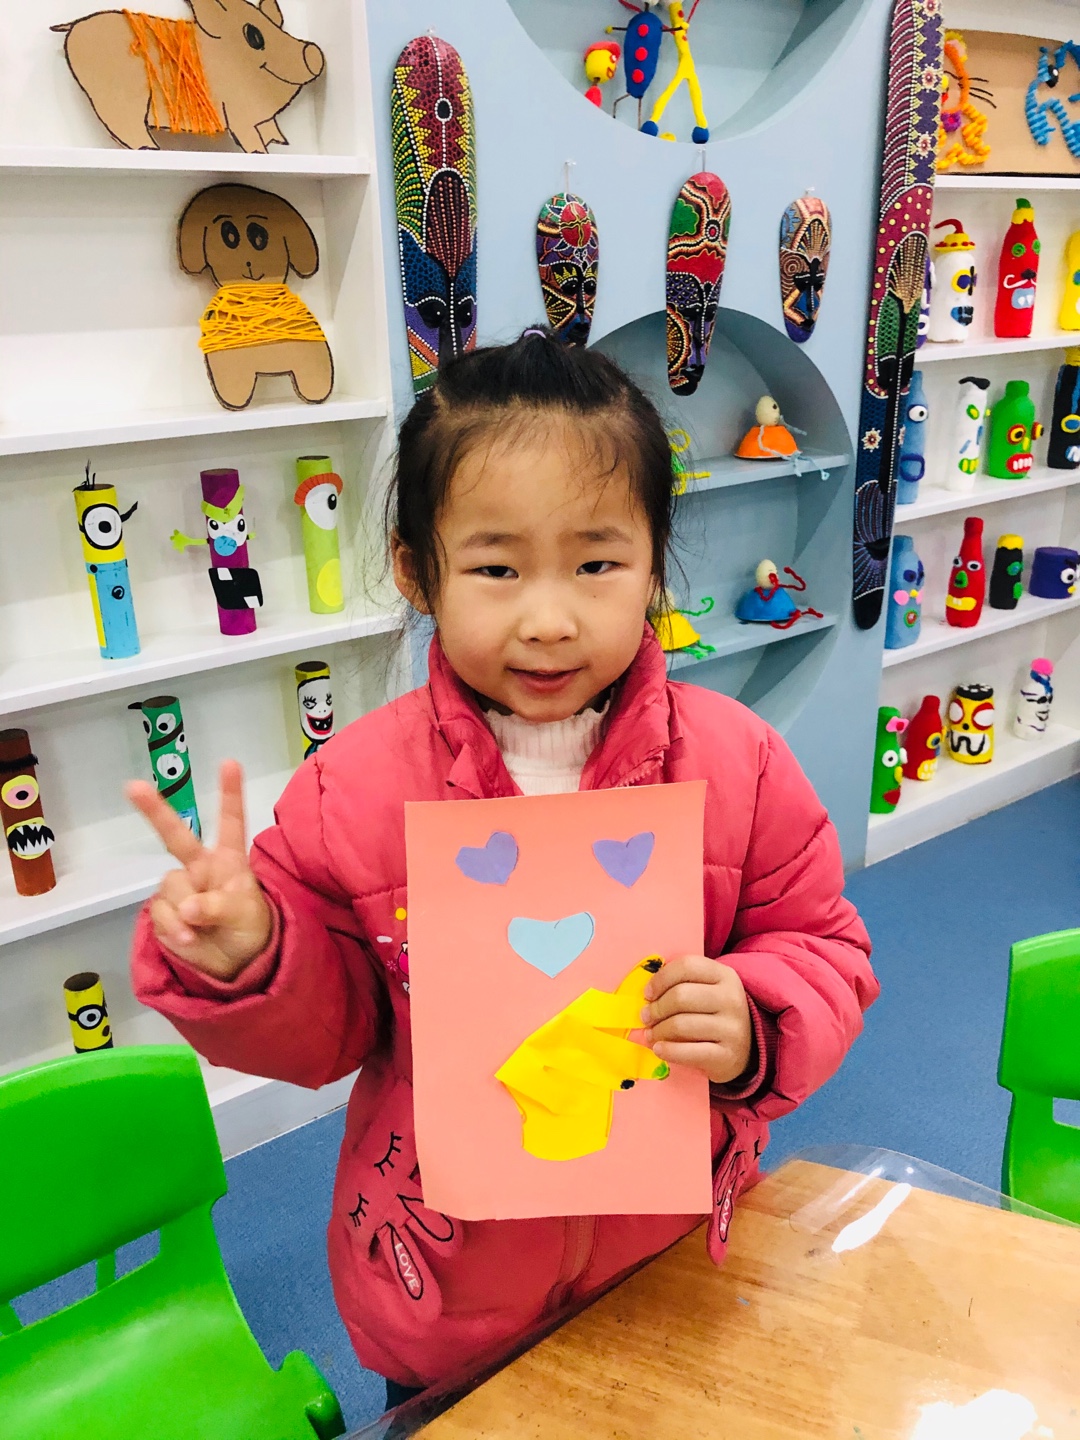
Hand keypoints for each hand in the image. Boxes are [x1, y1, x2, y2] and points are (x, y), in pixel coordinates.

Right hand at [126, 760, 272, 980]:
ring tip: (200, 930)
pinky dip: (173, 929)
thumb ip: (219, 906)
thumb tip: (187, 906)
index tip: (229, 762)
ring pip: (169, 886)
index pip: (230, 822)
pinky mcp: (163, 912)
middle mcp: (200, 867)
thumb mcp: (245, 915)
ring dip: (182, 911)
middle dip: (154, 811)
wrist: (235, 965)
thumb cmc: (249, 928)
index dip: (230, 793)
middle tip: (133, 787)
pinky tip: (188, 940)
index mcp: (228, 860)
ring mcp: (180, 889)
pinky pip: (160, 913)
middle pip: (175, 836)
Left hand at [640, 956, 752, 1085]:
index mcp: (725, 976)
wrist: (748, 1047)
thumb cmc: (716, 1014)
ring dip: (658, 1031)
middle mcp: (731, 999)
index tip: (648, 993)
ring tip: (651, 1034)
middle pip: (680, 996)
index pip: (687, 966)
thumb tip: (645, 997)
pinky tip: (659, 1049)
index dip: (661, 978)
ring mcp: (732, 1028)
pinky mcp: (727, 1056)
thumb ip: (681, 985)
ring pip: (681, 1025)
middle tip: (646, 1017)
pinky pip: (688, 1052)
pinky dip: (667, 1051)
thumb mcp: (707, 991)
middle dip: (656, 1008)